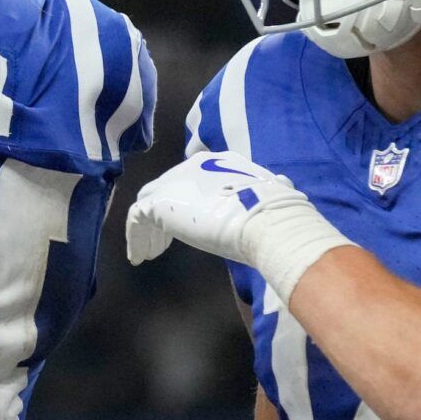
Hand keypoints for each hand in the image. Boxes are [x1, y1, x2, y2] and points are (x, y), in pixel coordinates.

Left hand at [127, 151, 351, 301]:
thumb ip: (267, 191)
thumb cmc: (276, 214)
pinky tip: (142, 257)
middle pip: (167, 187)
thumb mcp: (273, 196)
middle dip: (163, 214)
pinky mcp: (161, 201)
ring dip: (149, 229)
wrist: (267, 220)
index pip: (192, 178)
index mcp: (220, 162)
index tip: (188, 222)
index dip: (186, 200)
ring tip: (150, 253)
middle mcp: (194, 165)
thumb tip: (284, 185)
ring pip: (149, 203)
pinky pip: (137, 218)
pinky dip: (136, 237)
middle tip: (163, 241)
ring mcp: (175, 181)